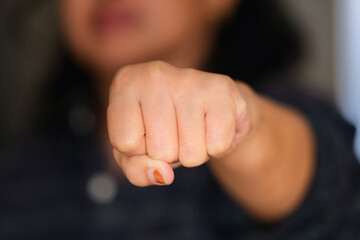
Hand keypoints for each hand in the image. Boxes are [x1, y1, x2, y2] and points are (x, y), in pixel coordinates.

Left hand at [107, 61, 250, 185]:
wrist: (212, 105)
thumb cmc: (164, 128)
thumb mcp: (136, 152)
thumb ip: (137, 169)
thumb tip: (163, 175)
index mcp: (126, 84)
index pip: (125, 142)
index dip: (140, 150)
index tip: (147, 132)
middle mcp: (154, 75)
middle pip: (160, 150)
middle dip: (170, 154)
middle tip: (176, 132)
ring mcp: (189, 78)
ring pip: (190, 153)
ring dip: (194, 153)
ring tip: (194, 129)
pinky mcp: (221, 88)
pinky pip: (218, 146)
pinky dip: (217, 148)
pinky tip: (212, 126)